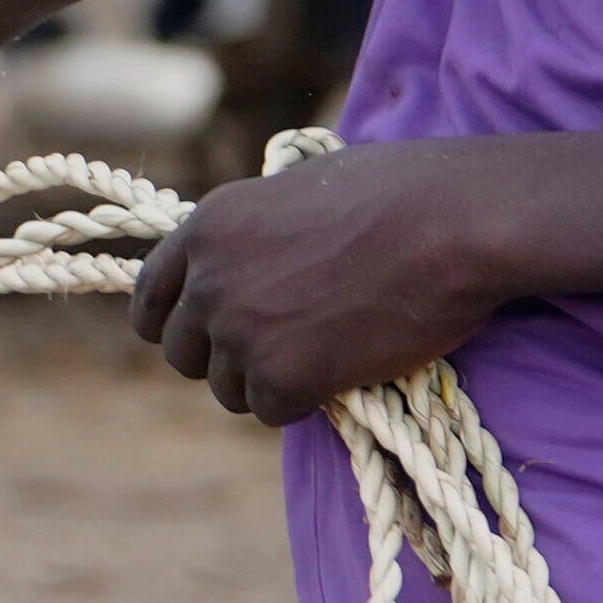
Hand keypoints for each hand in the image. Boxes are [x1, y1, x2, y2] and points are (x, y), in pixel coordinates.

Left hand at [126, 134, 526, 424]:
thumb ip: (254, 235)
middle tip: (280, 350)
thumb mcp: (298, 192)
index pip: (150, 299)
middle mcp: (208, 280)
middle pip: (181, 353)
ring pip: (227, 389)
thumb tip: (246, 268)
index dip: (172, 324)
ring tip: (325, 351)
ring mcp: (239, 330)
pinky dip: (304, 401)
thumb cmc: (400, 196)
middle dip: (224, 358)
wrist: (452, 224)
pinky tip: (342, 369)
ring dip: (269, 382)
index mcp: (207, 226)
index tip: (201, 337)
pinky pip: (271, 410)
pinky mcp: (280, 376)